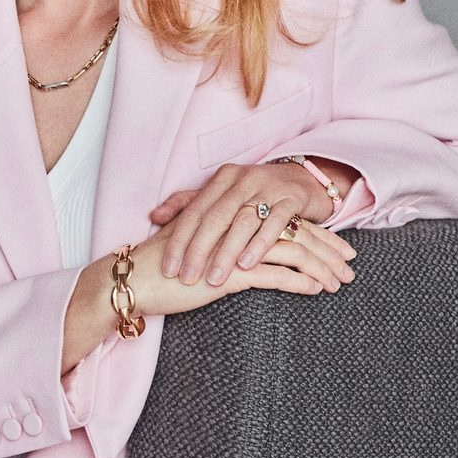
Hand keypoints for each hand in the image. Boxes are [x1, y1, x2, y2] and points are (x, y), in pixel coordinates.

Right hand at [130, 216, 354, 317]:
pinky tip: (316, 290)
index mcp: (230, 215)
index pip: (281, 220)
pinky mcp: (228, 271)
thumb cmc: (164, 266)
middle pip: (292, 232)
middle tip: (351, 264)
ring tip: (340, 281)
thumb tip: (245, 246)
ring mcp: (232, 246)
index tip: (336, 246)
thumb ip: (220, 240)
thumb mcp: (199, 247)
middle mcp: (234, 224)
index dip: (312, 233)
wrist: (136, 278)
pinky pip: (272, 275)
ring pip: (288, 251)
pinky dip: (298, 281)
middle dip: (326, 248)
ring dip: (319, 266)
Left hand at [148, 162, 356, 287]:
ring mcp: (268, 189)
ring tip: (214, 279)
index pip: (194, 211)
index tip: (168, 268)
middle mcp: (242, 180)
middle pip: (215, 217)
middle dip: (198, 250)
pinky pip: (274, 223)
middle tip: (186, 278)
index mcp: (222, 179)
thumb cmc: (256, 193)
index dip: (179, 240)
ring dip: (226, 252)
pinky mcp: (291, 200)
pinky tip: (248, 265)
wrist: (303, 180)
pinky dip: (259, 244)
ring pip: (242, 221)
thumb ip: (189, 204)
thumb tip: (154, 216)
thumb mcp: (223, 194)